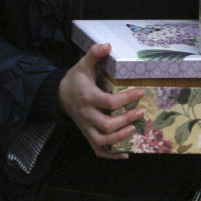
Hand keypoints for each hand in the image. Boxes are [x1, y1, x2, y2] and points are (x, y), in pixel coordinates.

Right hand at [58, 43, 144, 158]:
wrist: (60, 95)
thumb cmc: (75, 80)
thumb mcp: (82, 65)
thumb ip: (94, 55)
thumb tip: (107, 45)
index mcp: (87, 97)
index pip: (109, 103)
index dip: (126, 99)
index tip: (140, 93)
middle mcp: (87, 115)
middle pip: (108, 125)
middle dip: (126, 120)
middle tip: (141, 112)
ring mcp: (86, 127)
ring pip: (102, 140)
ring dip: (120, 138)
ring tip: (134, 129)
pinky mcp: (87, 135)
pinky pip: (98, 150)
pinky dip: (111, 155)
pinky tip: (126, 153)